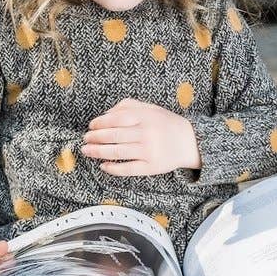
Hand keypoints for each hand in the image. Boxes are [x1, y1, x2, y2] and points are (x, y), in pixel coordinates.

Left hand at [80, 98, 199, 176]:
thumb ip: (127, 106)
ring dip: (98, 152)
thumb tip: (105, 115)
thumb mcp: (150, 108)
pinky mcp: (151, 167)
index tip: (91, 126)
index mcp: (145, 117)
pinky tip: (103, 166)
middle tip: (86, 139)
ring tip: (87, 151)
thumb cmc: (166, 124)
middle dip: (95, 138)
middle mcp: (147, 133)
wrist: (190, 142)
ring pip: (117, 153)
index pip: (116, 119)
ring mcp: (149, 151)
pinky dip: (113, 168)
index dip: (99, 123)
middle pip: (113, 136)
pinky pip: (128, 169)